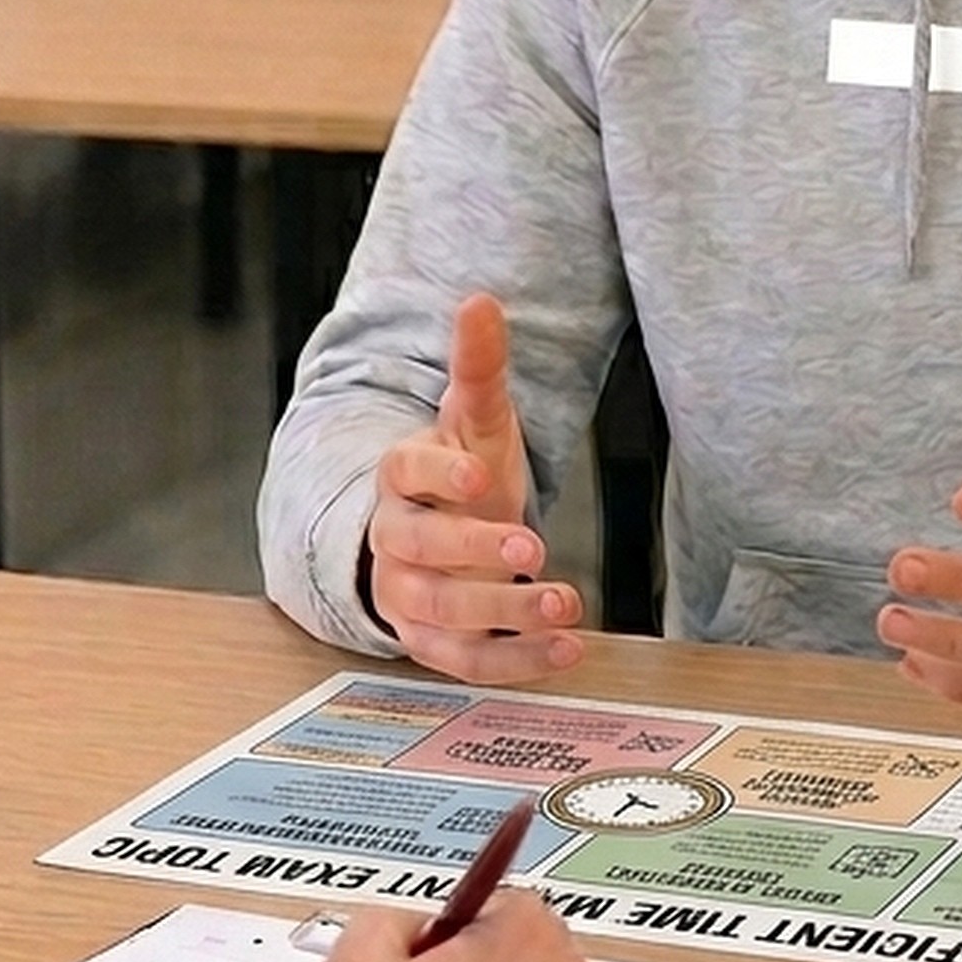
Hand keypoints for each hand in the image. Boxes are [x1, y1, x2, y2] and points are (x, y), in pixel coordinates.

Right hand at [365, 291, 584, 681]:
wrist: (438, 541)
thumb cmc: (460, 477)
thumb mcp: (476, 420)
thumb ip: (479, 366)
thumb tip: (482, 301)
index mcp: (400, 477)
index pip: (406, 470)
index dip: (440, 475)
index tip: (482, 475)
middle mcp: (394, 539)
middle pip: (416, 548)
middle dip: (472, 550)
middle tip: (530, 545)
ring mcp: (408, 596)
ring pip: (441, 610)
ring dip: (502, 610)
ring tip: (565, 600)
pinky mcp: (433, 642)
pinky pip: (467, 661)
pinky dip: (516, 660)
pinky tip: (567, 648)